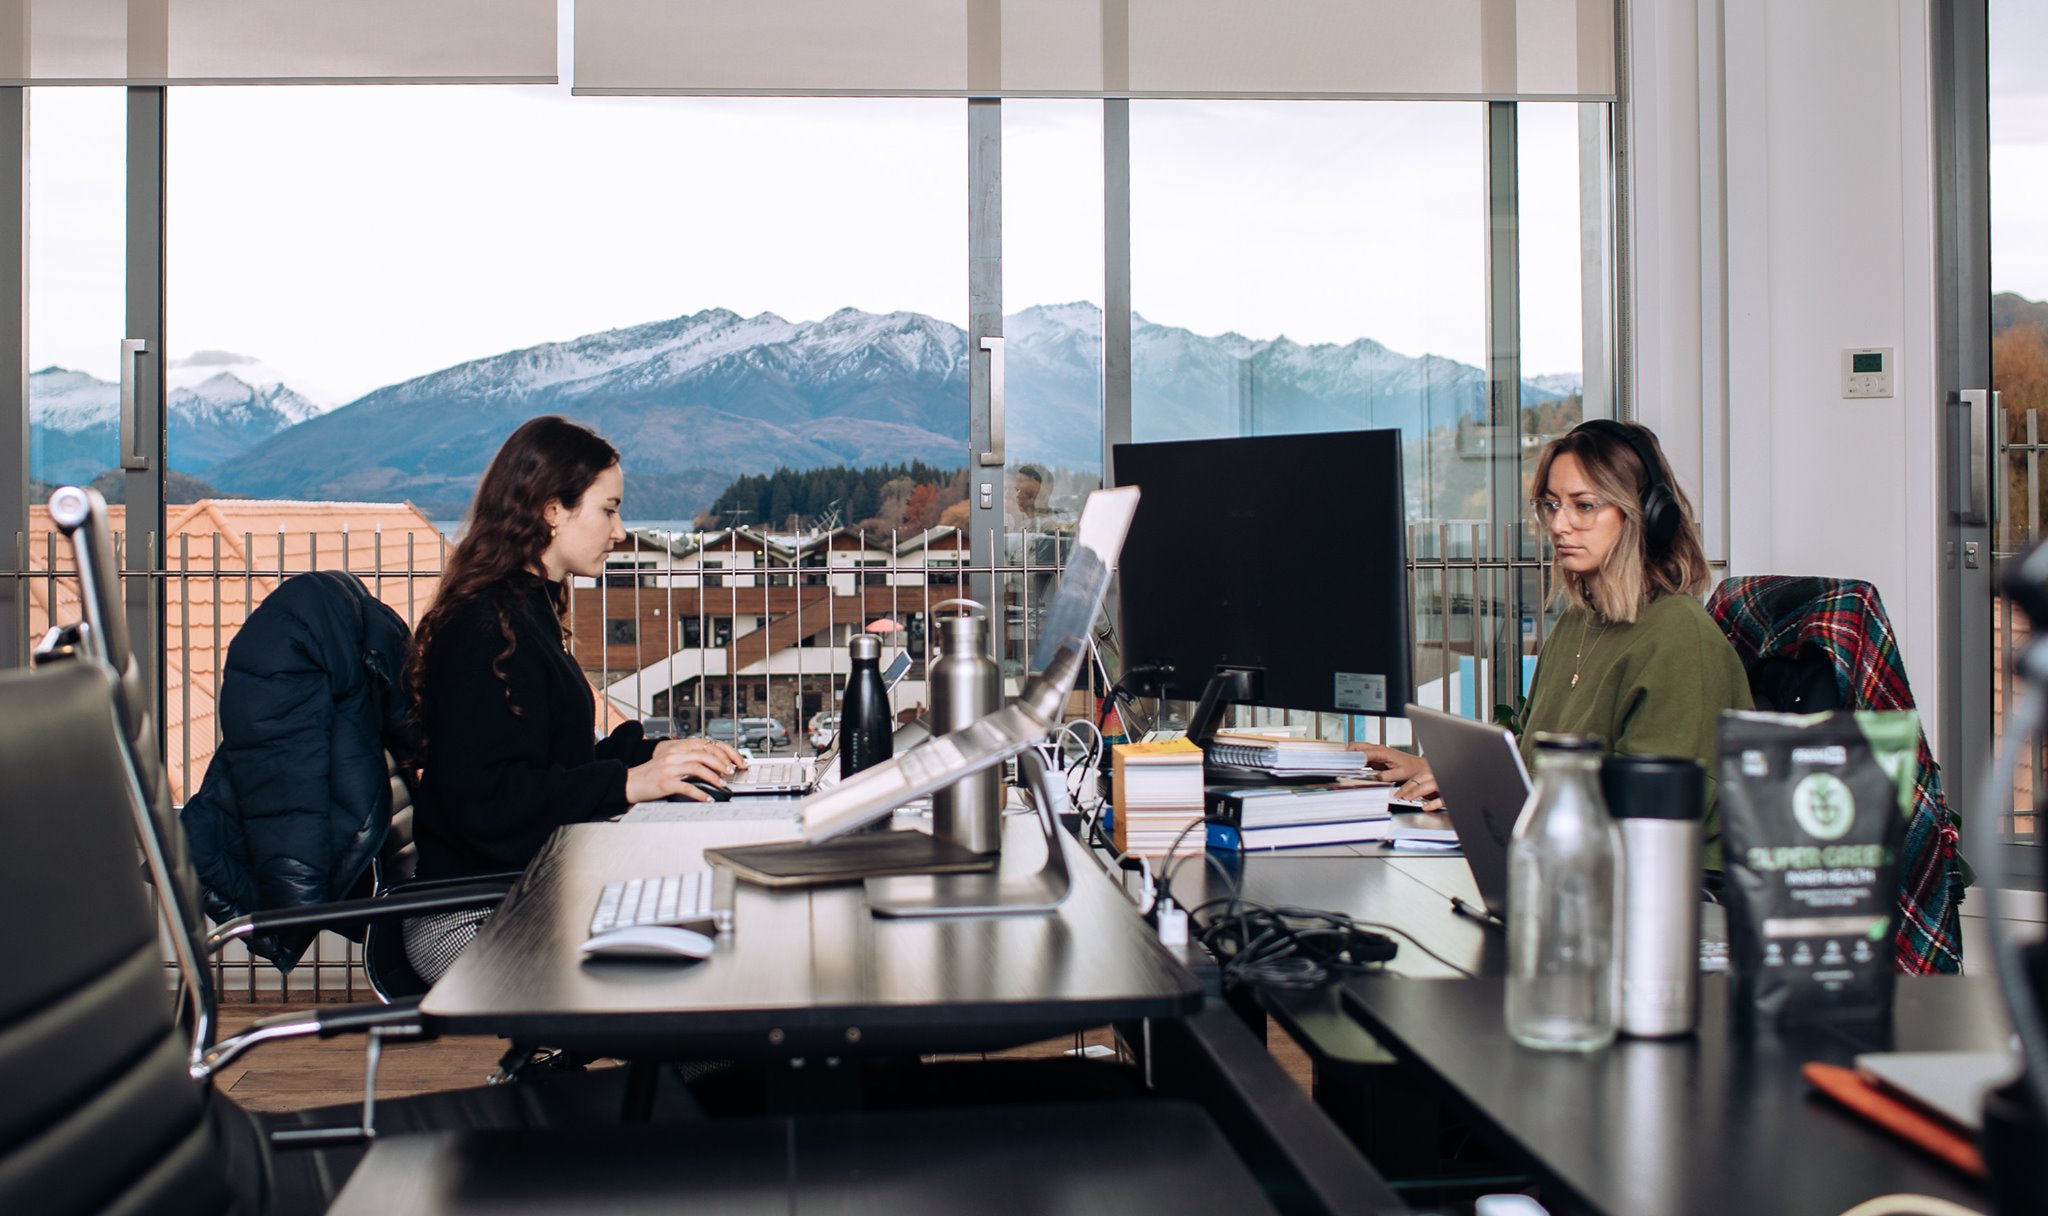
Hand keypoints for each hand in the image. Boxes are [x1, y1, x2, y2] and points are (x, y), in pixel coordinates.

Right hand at [625, 739, 742, 803]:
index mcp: (676, 749)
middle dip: (721, 763)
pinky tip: (707, 799)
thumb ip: (687, 760)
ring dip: (713, 777)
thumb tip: (711, 766)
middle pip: (703, 755)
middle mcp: (673, 755)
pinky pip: (687, 787)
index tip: (732, 761)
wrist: (630, 783)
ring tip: (722, 785)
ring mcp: (669, 768)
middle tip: (730, 772)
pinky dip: (700, 794)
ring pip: (697, 768)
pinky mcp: (665, 782)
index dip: (721, 753)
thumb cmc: (650, 775)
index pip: (704, 745)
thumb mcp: (669, 762)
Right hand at [1347, 742, 1441, 809]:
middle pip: (1356, 746)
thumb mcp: (1399, 774)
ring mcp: (1376, 752)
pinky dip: (1355, 760)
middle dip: (1346, 753)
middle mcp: (1378, 749)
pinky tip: (1352, 768)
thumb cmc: (1411, 768)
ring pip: (1357, 749)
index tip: (1343, 762)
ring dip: (1350, 756)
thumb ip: (1385, 776)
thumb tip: (1373, 777)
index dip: (1351, 757)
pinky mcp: (1376, 757)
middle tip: (1338, 762)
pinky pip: (1362, 756)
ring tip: (1342, 765)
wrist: (1418, 767)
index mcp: (1382, 752)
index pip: (1362, 752)